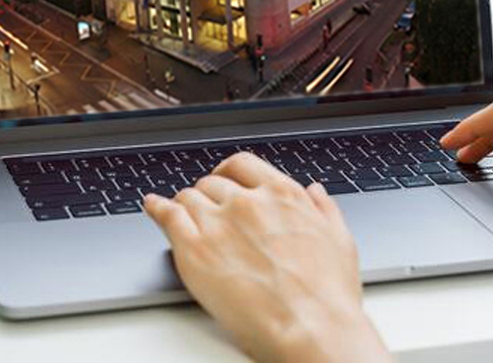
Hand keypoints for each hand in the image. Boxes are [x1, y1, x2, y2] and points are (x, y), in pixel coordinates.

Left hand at [143, 153, 389, 362]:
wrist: (311, 328)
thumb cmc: (328, 294)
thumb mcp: (339, 241)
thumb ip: (324, 209)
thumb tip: (315, 193)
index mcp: (282, 195)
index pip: (243, 165)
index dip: (229, 173)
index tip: (224, 180)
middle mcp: (248, 202)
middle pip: (213, 184)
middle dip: (209, 195)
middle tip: (206, 210)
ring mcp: (219, 224)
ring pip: (188, 198)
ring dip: (185, 205)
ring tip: (181, 214)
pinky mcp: (195, 250)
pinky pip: (167, 216)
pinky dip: (157, 208)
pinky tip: (153, 207)